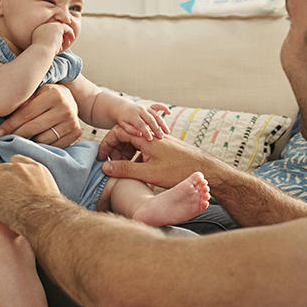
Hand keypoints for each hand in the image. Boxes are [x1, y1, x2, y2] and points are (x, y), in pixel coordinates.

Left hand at [0, 83, 80, 145]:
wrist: (71, 100)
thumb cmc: (45, 96)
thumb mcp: (35, 93)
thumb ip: (22, 101)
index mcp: (53, 94)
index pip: (26, 113)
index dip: (11, 124)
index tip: (0, 132)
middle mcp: (65, 108)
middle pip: (33, 128)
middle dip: (16, 135)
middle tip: (4, 139)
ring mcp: (72, 122)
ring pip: (43, 139)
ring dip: (27, 143)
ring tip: (16, 143)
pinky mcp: (76, 133)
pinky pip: (53, 146)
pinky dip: (40, 147)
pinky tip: (32, 145)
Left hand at [0, 156, 62, 234]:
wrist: (47, 219)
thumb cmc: (51, 212)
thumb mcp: (49, 190)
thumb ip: (39, 186)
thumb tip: (36, 195)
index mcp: (32, 166)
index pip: (14, 161)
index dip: (8, 173)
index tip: (8, 186)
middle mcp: (16, 168)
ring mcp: (1, 179)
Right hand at [32, 21, 74, 54]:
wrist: (41, 52)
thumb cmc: (42, 54)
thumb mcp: (44, 49)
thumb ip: (49, 45)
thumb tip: (56, 47)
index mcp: (38, 31)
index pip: (48, 31)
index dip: (54, 37)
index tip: (58, 45)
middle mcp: (43, 27)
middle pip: (54, 28)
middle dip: (60, 35)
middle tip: (64, 43)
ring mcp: (50, 26)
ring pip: (60, 27)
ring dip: (65, 35)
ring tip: (68, 43)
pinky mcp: (57, 27)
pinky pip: (66, 27)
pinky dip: (70, 32)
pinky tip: (72, 38)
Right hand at [97, 126, 216, 189]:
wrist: (205, 170)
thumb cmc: (178, 171)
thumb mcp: (148, 173)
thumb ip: (125, 170)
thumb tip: (105, 167)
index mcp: (147, 138)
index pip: (119, 132)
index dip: (107, 144)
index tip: (101, 157)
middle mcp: (153, 137)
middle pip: (127, 138)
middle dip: (116, 151)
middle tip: (112, 167)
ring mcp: (160, 142)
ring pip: (137, 146)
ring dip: (128, 156)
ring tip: (124, 172)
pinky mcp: (166, 150)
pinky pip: (146, 151)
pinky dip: (138, 159)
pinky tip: (140, 174)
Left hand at [114, 101, 170, 139]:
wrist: (123, 107)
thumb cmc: (123, 119)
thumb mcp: (123, 125)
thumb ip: (130, 130)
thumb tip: (139, 134)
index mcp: (133, 115)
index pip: (141, 124)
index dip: (146, 132)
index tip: (150, 139)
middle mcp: (140, 110)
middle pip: (150, 119)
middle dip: (156, 129)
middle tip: (161, 137)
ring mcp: (146, 107)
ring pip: (156, 115)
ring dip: (162, 124)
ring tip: (167, 132)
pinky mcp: (149, 107)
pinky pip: (158, 106)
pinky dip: (164, 108)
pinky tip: (169, 112)